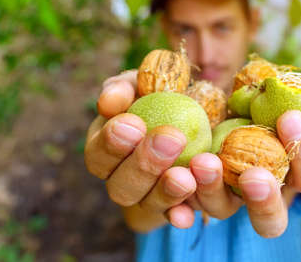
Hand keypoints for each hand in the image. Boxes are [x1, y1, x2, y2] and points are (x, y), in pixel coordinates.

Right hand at [84, 71, 198, 230]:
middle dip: (144, 165)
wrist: (202, 112)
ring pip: (150, 205)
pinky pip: (180, 217)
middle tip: (171, 139)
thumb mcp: (144, 83)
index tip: (134, 124)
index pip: (98, 156)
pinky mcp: (182, 206)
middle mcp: (125, 181)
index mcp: (108, 151)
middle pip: (122, 188)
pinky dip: (183, 216)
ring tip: (186, 174)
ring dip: (166, 192)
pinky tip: (188, 213)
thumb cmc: (163, 95)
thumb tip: (108, 102)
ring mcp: (152, 198)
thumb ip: (125, 88)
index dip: (111, 145)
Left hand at [186, 78, 300, 237]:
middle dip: (263, 199)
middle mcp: (261, 198)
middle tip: (253, 175)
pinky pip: (186, 211)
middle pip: (271, 219)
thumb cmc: (262, 119)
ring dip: (213, 190)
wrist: (219, 124)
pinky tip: (175, 204)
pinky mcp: (195, 199)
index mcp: (291, 178)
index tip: (290, 117)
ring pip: (223, 210)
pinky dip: (180, 210)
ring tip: (203, 162)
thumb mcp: (283, 106)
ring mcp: (227, 201)